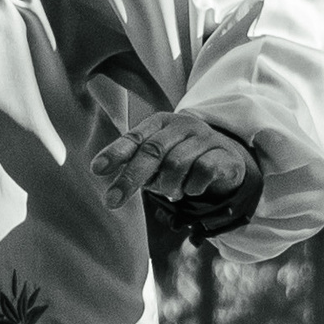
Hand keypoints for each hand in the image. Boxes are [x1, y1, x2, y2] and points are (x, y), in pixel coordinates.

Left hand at [90, 112, 253, 210]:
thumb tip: (111, 182)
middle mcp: (181, 125)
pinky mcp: (222, 153)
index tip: (97, 169)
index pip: (134, 137)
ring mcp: (204, 137)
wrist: (226, 159)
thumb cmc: (182, 158)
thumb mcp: (159, 158)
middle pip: (152, 151)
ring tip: (172, 191)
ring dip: (168, 186)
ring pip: (176, 164)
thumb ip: (137, 163)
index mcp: (160, 122)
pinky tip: (191, 189)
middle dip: (130, 178)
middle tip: (112, 201)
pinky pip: (201, 172)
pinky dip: (192, 187)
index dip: (115, 152)